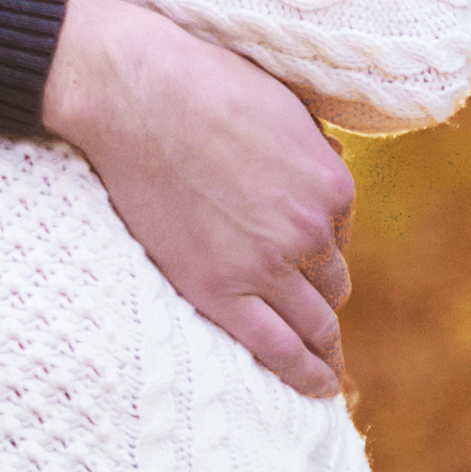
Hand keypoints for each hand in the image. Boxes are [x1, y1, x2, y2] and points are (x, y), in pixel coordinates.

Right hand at [41, 0, 355, 398]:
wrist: (133, 93)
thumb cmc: (198, 83)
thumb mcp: (280, 103)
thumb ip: (311, 144)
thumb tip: (329, 164)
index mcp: (331, 185)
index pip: (337, 232)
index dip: (318, 243)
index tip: (299, 253)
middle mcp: (309, 230)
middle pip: (331, 283)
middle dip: (323, 297)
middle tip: (315, 316)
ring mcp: (266, 265)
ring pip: (314, 323)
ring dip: (324, 346)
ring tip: (325, 366)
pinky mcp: (219, 289)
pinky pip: (277, 349)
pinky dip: (305, 375)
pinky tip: (317, 389)